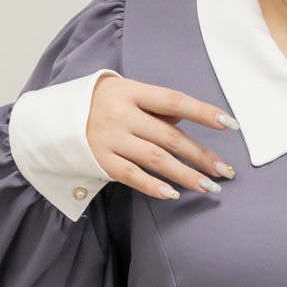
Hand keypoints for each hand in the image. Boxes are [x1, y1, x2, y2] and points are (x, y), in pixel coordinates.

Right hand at [85, 74, 238, 201]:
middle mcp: (122, 114)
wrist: (56, 119)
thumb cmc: (102, 105)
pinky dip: (152, 186)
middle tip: (224, 170)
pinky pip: (131, 175)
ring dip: (185, 174)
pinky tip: (172, 194)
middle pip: (170, 136)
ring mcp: (111, 139)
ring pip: (155, 159)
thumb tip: (190, 119)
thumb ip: (157, 107)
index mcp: (132, 92)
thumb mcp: (128, 94)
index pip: (174, 101)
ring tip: (208, 186)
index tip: (230, 124)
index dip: (203, 112)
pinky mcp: (102, 161)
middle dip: (200, 155)